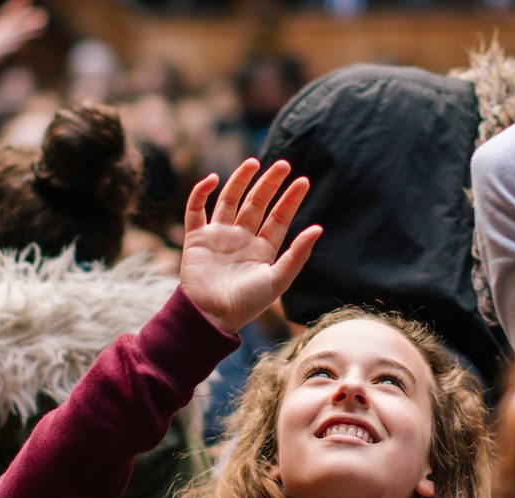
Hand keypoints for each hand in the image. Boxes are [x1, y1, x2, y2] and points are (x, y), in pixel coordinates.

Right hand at [180, 159, 323, 335]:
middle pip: (257, 204)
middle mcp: (241, 239)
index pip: (279, 218)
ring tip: (253, 162)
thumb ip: (298, 255)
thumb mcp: (278, 279)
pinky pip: (196, 210)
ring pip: (230, 200)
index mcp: (262, 249)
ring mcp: (218, 236)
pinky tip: (213, 179)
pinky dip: (201, 193)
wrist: (211, 316)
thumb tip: (318, 228)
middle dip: (269, 184)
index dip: (290, 200)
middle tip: (283, 164)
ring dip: (240, 181)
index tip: (303, 181)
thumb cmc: (246, 304)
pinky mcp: (197, 239)